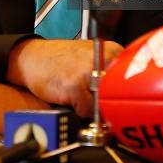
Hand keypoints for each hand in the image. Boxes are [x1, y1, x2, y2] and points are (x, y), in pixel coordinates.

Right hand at [7, 39, 123, 117]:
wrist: (32, 57)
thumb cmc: (61, 59)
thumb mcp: (91, 59)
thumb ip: (109, 75)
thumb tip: (125, 102)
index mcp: (111, 50)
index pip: (130, 83)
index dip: (120, 95)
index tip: (113, 99)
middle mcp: (103, 58)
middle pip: (119, 95)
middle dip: (108, 102)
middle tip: (93, 97)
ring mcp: (89, 72)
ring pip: (104, 105)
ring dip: (93, 107)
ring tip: (80, 93)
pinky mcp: (75, 86)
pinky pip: (88, 111)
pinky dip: (79, 110)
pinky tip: (69, 96)